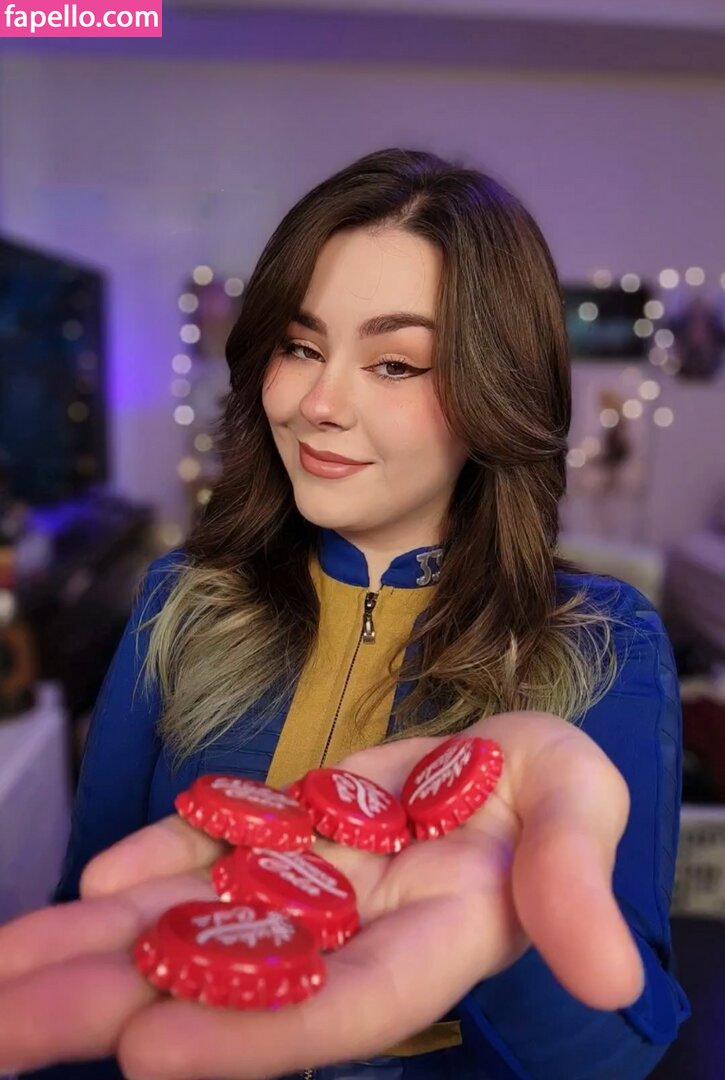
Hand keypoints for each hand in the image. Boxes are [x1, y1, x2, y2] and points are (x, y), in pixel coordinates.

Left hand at [0, 710, 643, 1078]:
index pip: (342, 1002)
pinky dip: (160, 860)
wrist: (515, 762)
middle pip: (232, 976)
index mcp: (435, 938)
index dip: (254, 1032)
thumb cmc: (558, 790)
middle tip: (0, 1027)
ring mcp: (311, 880)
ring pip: (202, 917)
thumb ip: (577, 878)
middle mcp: (353, 926)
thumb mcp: (583, 806)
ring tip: (5, 967)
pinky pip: (220, 849)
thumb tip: (607, 968)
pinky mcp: (291, 832)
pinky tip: (95, 881)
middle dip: (116, 1005)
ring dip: (101, 944)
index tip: (148, 1050)